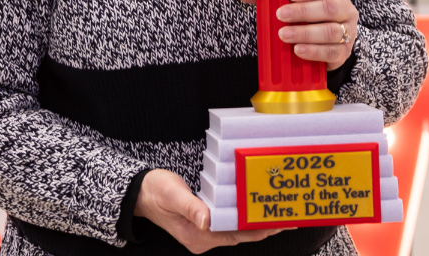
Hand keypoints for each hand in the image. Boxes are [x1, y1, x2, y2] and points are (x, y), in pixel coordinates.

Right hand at [134, 169, 281, 252]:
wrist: (140, 193)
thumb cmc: (155, 191)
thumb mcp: (173, 195)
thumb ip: (191, 207)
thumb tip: (206, 220)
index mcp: (198, 236)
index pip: (236, 235)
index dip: (259, 230)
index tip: (278, 223)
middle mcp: (204, 238)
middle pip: (241, 234)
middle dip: (264, 226)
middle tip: (288, 216)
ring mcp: (204, 232)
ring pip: (237, 229)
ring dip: (256, 221)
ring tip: (277, 211)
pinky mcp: (204, 223)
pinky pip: (229, 222)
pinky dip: (244, 216)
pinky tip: (254, 207)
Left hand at [236, 0, 358, 69]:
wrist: (328, 45)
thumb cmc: (311, 18)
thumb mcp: (295, 4)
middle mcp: (346, 10)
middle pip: (329, 8)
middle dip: (303, 12)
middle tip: (281, 15)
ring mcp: (348, 32)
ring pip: (331, 31)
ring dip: (305, 33)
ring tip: (285, 35)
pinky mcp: (344, 52)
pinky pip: (332, 52)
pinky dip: (314, 51)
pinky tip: (299, 50)